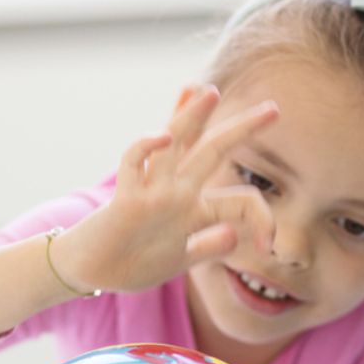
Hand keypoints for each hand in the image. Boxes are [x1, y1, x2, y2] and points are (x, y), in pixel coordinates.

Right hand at [49, 86, 280, 293]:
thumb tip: (233, 234)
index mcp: (194, 207)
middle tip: (274, 108)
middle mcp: (176, 192)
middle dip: (243, 129)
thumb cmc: (131, 265)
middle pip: (213, 151)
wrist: (89, 272)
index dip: (261, 221)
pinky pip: (134, 165)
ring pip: (177, 146)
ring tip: (210, 91)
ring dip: (192, 117)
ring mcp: (153, 192)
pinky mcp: (127, 199)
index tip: (269, 249)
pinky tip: (163, 135)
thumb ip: (207, 245)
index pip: (238, 197)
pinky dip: (146, 148)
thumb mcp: (180, 259)